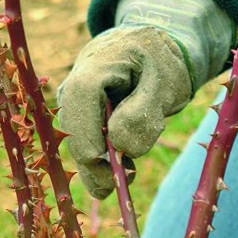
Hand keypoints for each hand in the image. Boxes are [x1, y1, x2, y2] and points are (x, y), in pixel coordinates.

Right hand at [57, 26, 191, 198]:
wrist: (150, 54)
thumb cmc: (160, 66)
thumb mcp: (165, 85)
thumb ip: (144, 115)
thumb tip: (120, 148)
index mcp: (96, 65)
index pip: (79, 103)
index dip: (89, 139)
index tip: (111, 168)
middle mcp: (74, 85)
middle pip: (73, 130)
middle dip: (95, 163)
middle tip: (123, 183)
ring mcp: (72, 104)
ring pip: (76, 144)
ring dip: (100, 167)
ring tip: (130, 174)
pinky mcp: (78, 120)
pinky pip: (84, 148)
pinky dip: (101, 165)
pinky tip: (121, 171)